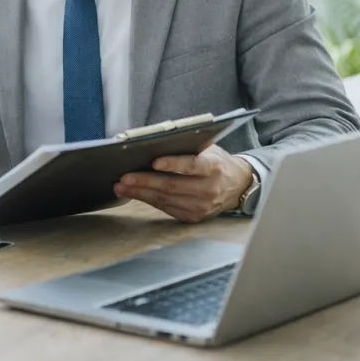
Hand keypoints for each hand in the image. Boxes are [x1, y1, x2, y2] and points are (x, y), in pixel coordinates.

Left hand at [114, 145, 253, 222]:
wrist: (237, 186)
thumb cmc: (216, 162)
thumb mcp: (208, 149)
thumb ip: (187, 147)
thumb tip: (155, 143)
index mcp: (213, 167)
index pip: (192, 165)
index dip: (173, 164)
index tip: (154, 162)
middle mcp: (209, 189)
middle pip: (172, 185)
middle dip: (145, 181)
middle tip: (124, 177)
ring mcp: (202, 206)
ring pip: (166, 200)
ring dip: (140, 193)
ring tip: (121, 186)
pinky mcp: (194, 217)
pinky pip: (167, 209)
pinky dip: (148, 201)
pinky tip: (134, 194)